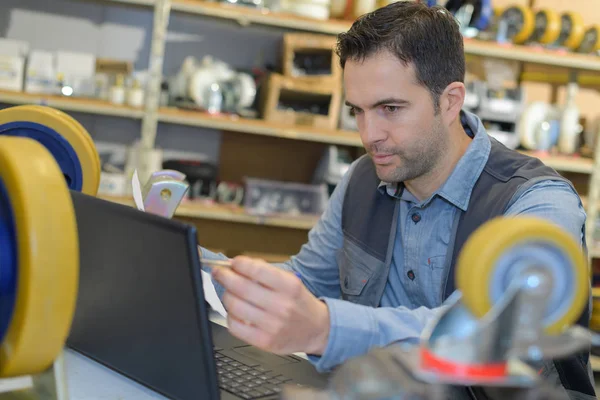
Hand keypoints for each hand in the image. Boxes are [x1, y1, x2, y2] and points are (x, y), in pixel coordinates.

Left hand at [211, 256, 329, 355]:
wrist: (316, 330)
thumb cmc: (299, 303)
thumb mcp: (290, 281)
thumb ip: (265, 272)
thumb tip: (238, 265)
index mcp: (290, 286)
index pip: (256, 269)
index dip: (239, 264)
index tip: (233, 262)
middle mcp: (282, 305)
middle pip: (240, 287)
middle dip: (224, 276)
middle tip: (219, 273)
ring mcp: (272, 325)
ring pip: (234, 306)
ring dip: (226, 295)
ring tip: (229, 292)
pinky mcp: (264, 342)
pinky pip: (235, 326)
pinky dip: (230, 316)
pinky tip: (235, 311)